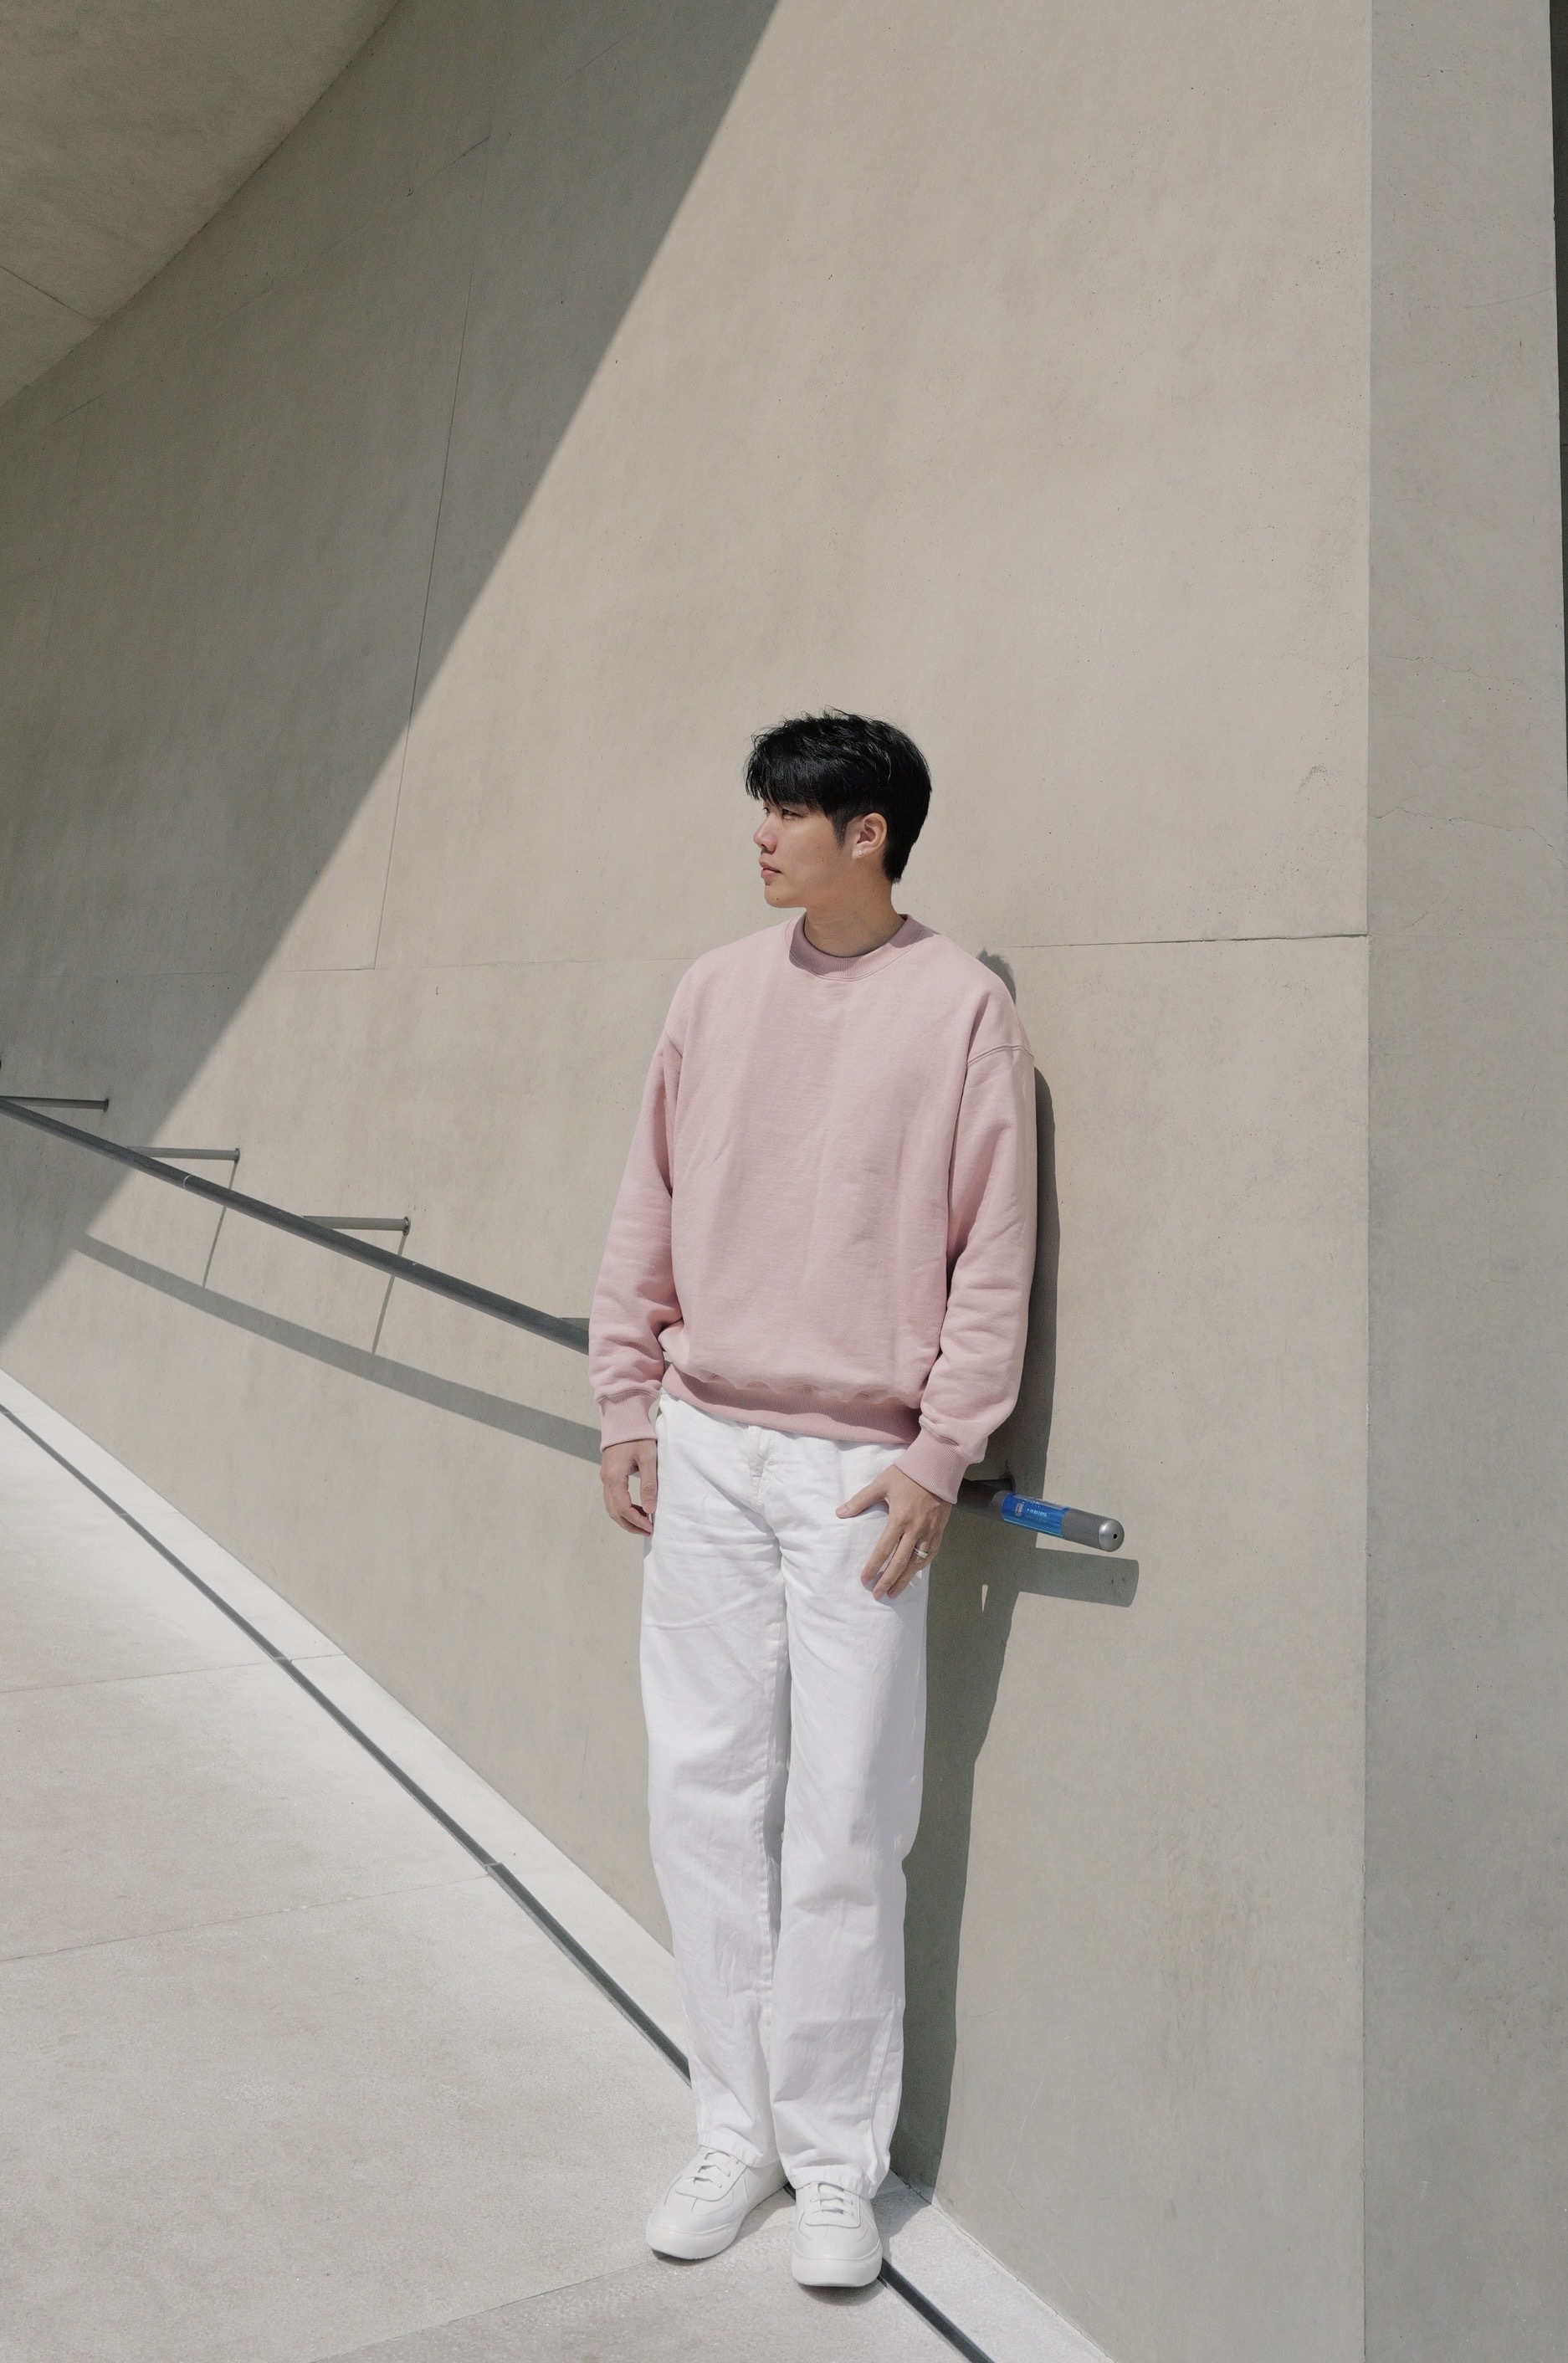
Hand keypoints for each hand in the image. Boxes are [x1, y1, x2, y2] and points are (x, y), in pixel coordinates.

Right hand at [601, 1439, 657, 1535]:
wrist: (623, 1417)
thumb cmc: (638, 1436)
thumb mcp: (648, 1459)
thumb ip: (648, 1484)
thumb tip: (650, 1510)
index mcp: (614, 1477)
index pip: (623, 1508)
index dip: (637, 1521)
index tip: (651, 1528)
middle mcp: (606, 1480)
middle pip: (614, 1511)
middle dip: (630, 1524)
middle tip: (647, 1531)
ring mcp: (605, 1477)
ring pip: (611, 1506)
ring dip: (626, 1517)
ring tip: (643, 1522)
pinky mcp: (609, 1474)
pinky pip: (612, 1498)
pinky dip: (623, 1507)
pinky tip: (637, 1507)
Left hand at [837, 1465, 950, 1599]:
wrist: (937, 1466)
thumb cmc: (906, 1474)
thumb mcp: (881, 1483)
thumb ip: (860, 1500)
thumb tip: (839, 1513)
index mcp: (899, 1519)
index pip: (883, 1549)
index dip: (874, 1566)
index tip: (865, 1580)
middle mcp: (915, 1529)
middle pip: (900, 1562)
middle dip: (888, 1580)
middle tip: (878, 1595)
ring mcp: (929, 1532)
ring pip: (917, 1562)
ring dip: (905, 1579)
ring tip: (894, 1592)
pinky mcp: (939, 1530)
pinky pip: (931, 1554)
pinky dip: (921, 1566)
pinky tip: (914, 1573)